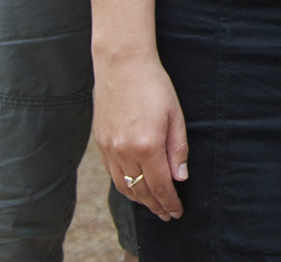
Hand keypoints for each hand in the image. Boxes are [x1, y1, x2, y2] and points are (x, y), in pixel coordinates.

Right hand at [93, 53, 188, 221]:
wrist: (121, 65)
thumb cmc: (154, 86)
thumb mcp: (175, 114)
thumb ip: (178, 148)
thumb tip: (181, 177)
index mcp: (147, 145)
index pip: (160, 186)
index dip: (170, 202)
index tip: (178, 212)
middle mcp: (124, 152)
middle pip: (140, 191)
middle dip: (156, 206)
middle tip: (168, 214)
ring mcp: (109, 149)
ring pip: (123, 186)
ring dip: (139, 199)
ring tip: (153, 205)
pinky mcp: (100, 143)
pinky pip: (112, 174)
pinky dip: (124, 185)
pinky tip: (134, 186)